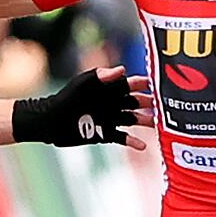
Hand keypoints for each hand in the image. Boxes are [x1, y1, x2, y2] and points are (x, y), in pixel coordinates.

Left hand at [11, 67, 151, 148]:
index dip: (144, 83)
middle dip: (150, 103)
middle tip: (165, 106)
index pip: (131, 84)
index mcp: (108, 88)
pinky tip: (143, 146)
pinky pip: (123, 137)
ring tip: (159, 126)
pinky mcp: (104, 133)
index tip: (159, 83)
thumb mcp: (83, 84)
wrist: (51, 121)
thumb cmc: (66, 98)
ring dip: (146, 122)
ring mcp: (110, 118)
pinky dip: (133, 141)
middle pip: (136, 102)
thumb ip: (102, 76)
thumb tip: (123, 70)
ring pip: (133, 119)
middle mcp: (112, 103)